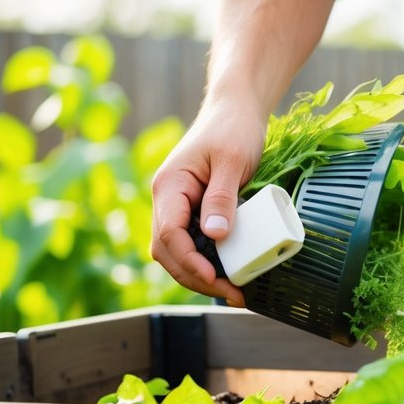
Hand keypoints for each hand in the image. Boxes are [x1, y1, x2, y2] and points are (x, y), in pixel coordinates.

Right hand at [150, 100, 266, 305]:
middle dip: (196, 277)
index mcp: (170, 187)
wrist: (237, 109)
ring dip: (199, 274)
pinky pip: (191, 241)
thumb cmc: (234, 129)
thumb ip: (222, 198)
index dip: (191, 262)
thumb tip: (215, 237)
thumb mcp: (233, 163)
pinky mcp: (193, 209)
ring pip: (176, 251)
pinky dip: (205, 261)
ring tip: (232, 290)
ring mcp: (178, 205)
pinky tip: (227, 272)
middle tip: (232, 293)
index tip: (216, 280)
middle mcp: (167, 199)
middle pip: (168, 251)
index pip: (169, 235)